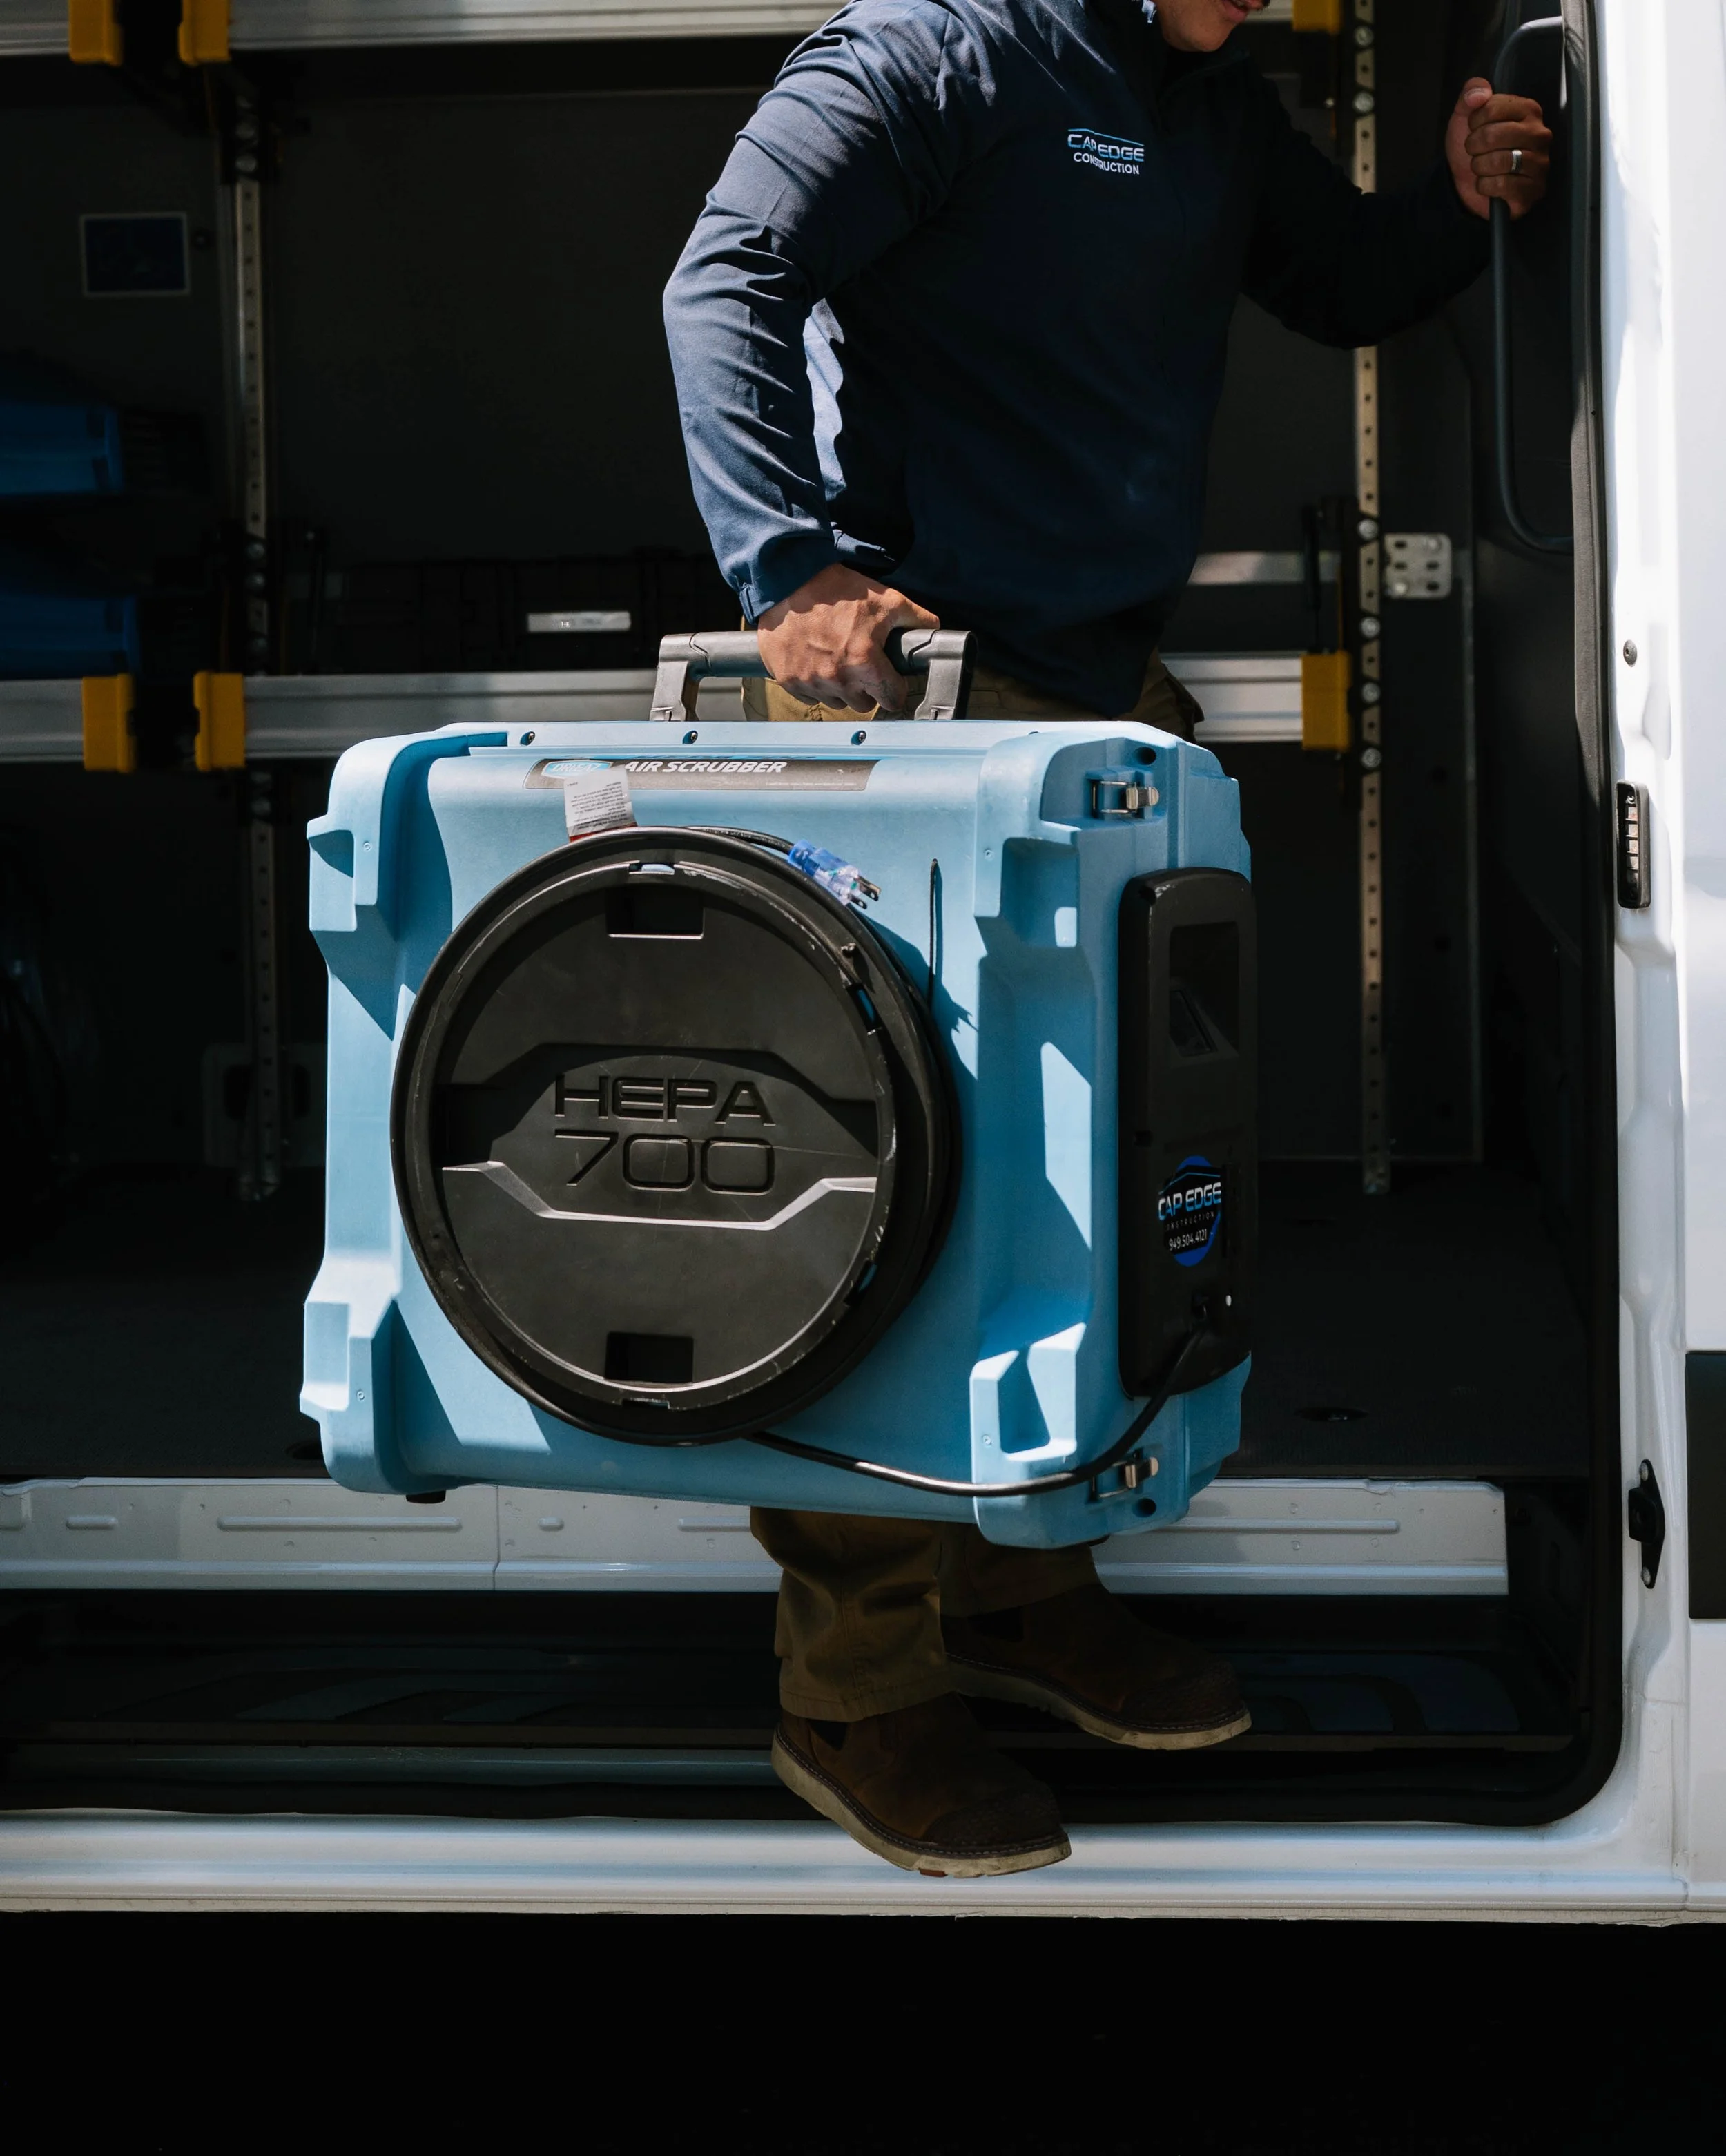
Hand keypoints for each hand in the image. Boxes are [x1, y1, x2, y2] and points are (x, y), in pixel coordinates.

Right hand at [757, 565, 939, 714]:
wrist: (789, 581)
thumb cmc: (838, 589)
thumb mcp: (886, 599)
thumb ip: (917, 620)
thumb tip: (935, 634)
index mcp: (864, 663)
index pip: (892, 700)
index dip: (894, 688)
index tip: (890, 678)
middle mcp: (837, 679)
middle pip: (864, 705)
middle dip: (867, 689)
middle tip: (862, 664)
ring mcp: (810, 682)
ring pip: (837, 702)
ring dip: (841, 688)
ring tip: (837, 659)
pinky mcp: (788, 680)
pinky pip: (810, 696)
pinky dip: (815, 683)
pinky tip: (815, 660)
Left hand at [1447, 77, 1551, 220]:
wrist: (1467, 184)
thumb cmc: (1474, 147)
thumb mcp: (1465, 116)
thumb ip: (1470, 94)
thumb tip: (1479, 94)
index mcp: (1528, 110)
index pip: (1493, 107)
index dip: (1474, 122)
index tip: (1475, 129)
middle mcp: (1539, 133)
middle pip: (1493, 135)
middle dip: (1474, 146)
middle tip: (1475, 151)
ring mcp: (1540, 162)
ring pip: (1498, 161)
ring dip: (1479, 167)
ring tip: (1482, 167)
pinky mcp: (1534, 189)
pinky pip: (1501, 185)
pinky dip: (1485, 186)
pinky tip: (1488, 184)